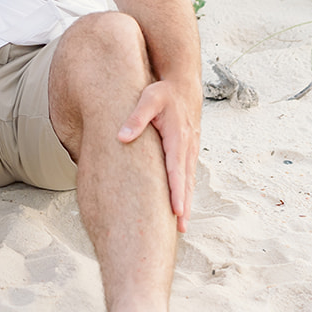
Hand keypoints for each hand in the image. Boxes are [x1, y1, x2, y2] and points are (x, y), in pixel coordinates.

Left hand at [117, 78, 201, 233]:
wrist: (183, 83)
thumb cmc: (164, 92)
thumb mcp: (148, 99)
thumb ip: (136, 118)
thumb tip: (121, 136)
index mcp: (178, 137)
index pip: (177, 170)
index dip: (177, 192)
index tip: (176, 211)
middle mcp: (187, 146)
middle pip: (186, 181)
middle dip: (184, 205)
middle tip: (182, 228)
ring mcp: (189, 149)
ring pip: (189, 180)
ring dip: (187, 202)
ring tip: (182, 224)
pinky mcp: (187, 149)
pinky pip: (187, 174)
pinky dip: (186, 191)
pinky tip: (182, 204)